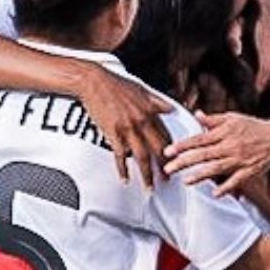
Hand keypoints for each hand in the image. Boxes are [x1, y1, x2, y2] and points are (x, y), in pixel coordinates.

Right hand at [77, 64, 172, 187]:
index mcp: (151, 111)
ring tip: (150, 188)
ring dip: (147, 175)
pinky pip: (120, 156)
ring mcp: (128, 129)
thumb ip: (158, 102)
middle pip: (157, 150)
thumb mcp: (142, 90)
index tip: (175, 161)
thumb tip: (172, 109)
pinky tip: (125, 179)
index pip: (166, 135)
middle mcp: (142, 121)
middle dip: (164, 168)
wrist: (94, 82)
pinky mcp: (113, 133)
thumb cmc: (116, 84)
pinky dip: (122, 169)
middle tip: (168, 180)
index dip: (172, 150)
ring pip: (141, 157)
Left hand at [165, 112, 269, 193]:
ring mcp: (240, 160)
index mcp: (224, 133)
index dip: (182, 146)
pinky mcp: (250, 171)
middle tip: (168, 169)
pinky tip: (215, 193)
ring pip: (217, 168)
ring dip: (200, 175)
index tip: (168, 152)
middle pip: (203, 155)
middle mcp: (230, 146)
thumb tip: (196, 115)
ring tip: (186, 180)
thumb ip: (213, 119)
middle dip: (184, 162)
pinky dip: (226, 187)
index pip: (198, 139)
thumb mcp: (232, 118)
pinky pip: (237, 180)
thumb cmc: (253, 127)